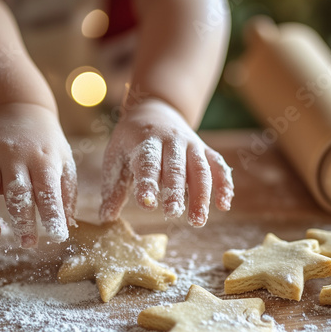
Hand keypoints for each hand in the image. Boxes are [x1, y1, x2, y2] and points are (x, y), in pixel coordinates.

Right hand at [0, 102, 76, 246]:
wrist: (17, 107)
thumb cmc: (45, 142)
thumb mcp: (63, 160)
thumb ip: (66, 192)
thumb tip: (68, 225)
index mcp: (43, 158)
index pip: (48, 191)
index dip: (52, 214)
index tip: (58, 236)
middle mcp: (16, 155)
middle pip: (16, 192)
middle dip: (22, 219)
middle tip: (27, 244)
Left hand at [99, 98, 232, 225]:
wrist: (154, 110)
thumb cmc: (131, 141)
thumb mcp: (116, 158)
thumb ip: (113, 189)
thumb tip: (106, 218)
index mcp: (145, 142)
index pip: (147, 164)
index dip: (147, 184)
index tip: (146, 203)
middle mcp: (171, 141)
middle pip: (176, 168)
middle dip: (175, 192)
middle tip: (173, 214)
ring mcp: (191, 145)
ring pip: (200, 170)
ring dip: (201, 195)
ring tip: (198, 221)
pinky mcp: (204, 150)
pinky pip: (218, 166)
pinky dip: (224, 184)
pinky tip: (224, 205)